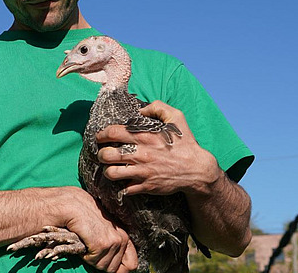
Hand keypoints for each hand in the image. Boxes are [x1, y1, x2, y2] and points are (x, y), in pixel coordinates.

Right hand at [62, 187, 137, 272]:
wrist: (65, 203)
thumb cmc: (78, 215)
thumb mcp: (99, 230)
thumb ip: (110, 244)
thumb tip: (116, 267)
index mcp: (122, 234)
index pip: (131, 264)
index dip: (118, 268)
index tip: (102, 260)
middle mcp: (122, 236)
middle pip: (115, 268)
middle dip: (100, 262)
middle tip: (89, 246)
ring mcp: (113, 240)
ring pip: (104, 267)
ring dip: (91, 258)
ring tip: (85, 240)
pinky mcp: (102, 243)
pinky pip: (95, 262)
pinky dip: (85, 255)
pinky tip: (82, 240)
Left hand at [96, 100, 221, 196]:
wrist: (197, 170)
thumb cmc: (185, 143)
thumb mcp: (177, 117)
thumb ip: (158, 107)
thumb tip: (140, 110)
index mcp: (145, 136)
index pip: (113, 133)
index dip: (102, 134)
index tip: (100, 137)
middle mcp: (141, 154)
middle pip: (106, 155)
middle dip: (101, 154)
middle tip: (104, 154)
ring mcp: (142, 172)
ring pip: (111, 174)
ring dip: (108, 171)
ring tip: (112, 168)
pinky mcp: (146, 186)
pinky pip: (124, 189)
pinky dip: (121, 186)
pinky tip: (124, 181)